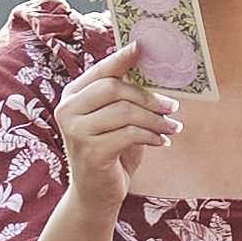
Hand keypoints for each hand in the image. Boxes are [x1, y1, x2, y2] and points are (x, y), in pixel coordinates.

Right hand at [51, 52, 184, 193]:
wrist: (96, 193)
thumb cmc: (111, 150)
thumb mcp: (117, 120)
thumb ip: (126, 97)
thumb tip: (153, 69)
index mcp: (73, 95)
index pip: (101, 70)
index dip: (123, 57)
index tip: (144, 47)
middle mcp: (68, 109)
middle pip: (114, 88)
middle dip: (149, 96)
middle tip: (173, 106)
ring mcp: (76, 130)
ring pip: (125, 112)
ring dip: (156, 119)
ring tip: (173, 127)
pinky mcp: (90, 151)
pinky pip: (129, 134)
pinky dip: (152, 136)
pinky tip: (162, 141)